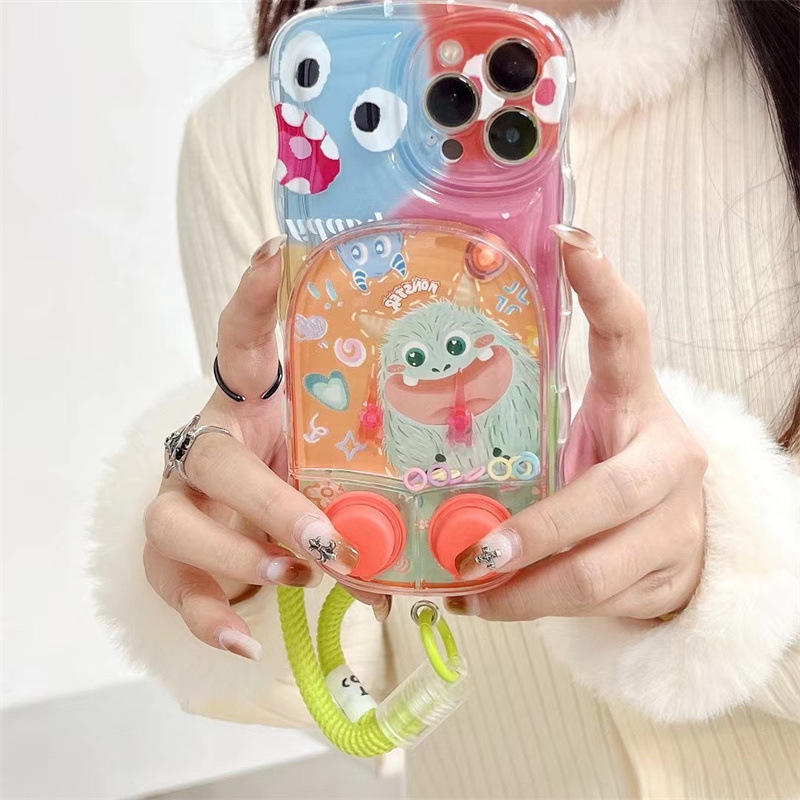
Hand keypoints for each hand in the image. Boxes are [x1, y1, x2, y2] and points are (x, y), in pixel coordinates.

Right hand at [144, 236, 385, 660]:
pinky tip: (246, 640)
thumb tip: (410, 559)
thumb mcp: (328, 469)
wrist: (240, 524)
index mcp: (246, 406)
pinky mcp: (167, 554)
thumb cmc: (295, 477)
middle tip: (325, 538)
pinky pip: (173, 586)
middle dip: (267, 502)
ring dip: (237, 556)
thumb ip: (360, 496)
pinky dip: (210, 616)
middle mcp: (205, 444)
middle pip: (213, 459)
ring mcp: (178, 500)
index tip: (277, 253)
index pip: (240, 343)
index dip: (252, 300)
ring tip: (293, 577)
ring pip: (176, 521)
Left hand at [445, 225, 706, 621]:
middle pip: (606, 495)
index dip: (603, 289)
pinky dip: (528, 607)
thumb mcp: (583, 431)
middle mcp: (669, 459)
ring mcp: (676, 525)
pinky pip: (588, 604)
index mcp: (642, 402)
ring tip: (463, 588)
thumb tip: (440, 372)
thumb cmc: (611, 469)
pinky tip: (485, 603)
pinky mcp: (666, 579)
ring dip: (520, 586)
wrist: (680, 538)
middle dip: (535, 528)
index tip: (569, 239)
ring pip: (594, 571)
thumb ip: (536, 416)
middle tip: (473, 550)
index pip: (628, 336)